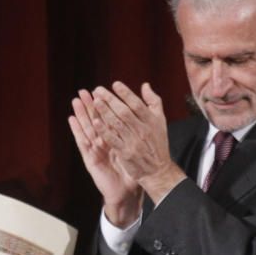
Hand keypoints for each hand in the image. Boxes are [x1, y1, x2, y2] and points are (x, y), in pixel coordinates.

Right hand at [69, 88, 142, 226]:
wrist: (126, 192)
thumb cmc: (132, 171)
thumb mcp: (135, 150)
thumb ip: (136, 133)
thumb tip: (139, 118)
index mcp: (114, 139)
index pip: (107, 119)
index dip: (102, 105)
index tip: (99, 91)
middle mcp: (103, 143)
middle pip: (94, 121)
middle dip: (89, 105)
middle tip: (83, 91)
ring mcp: (95, 150)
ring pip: (87, 128)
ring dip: (80, 114)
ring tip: (75, 100)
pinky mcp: (90, 159)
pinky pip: (83, 142)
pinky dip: (77, 130)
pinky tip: (71, 119)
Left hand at [90, 81, 186, 202]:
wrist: (158, 170)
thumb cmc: (157, 143)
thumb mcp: (160, 121)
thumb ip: (153, 102)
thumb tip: (145, 85)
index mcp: (152, 121)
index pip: (137, 104)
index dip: (126, 93)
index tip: (114, 84)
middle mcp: (143, 130)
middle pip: (124, 112)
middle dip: (110, 100)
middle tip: (98, 90)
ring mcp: (134, 142)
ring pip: (117, 124)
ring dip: (105, 112)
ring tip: (94, 101)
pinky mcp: (126, 153)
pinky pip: (113, 140)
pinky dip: (104, 130)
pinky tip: (95, 122)